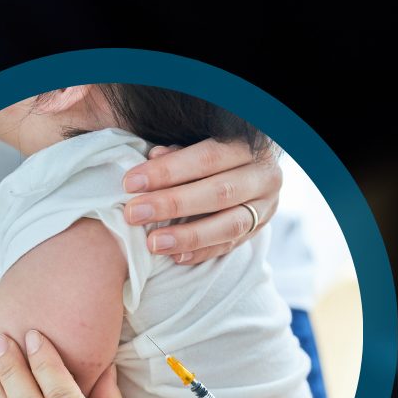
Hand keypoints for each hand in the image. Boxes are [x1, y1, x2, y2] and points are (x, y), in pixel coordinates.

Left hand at [121, 140, 281, 264]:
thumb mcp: (198, 141)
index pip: (206, 158)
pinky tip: (177, 257)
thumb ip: (179, 151)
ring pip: (231, 225)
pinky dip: (203, 252)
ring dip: (189, 236)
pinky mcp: (260, 228)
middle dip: (173, 204)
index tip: (131, 183)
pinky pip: (232, 245)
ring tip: (154, 243)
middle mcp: (264, 175)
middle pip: (219, 192)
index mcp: (248, 145)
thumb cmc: (210, 150)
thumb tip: (154, 156)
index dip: (168, 171)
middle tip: (134, 214)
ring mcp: (266, 205)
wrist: (245, 167)